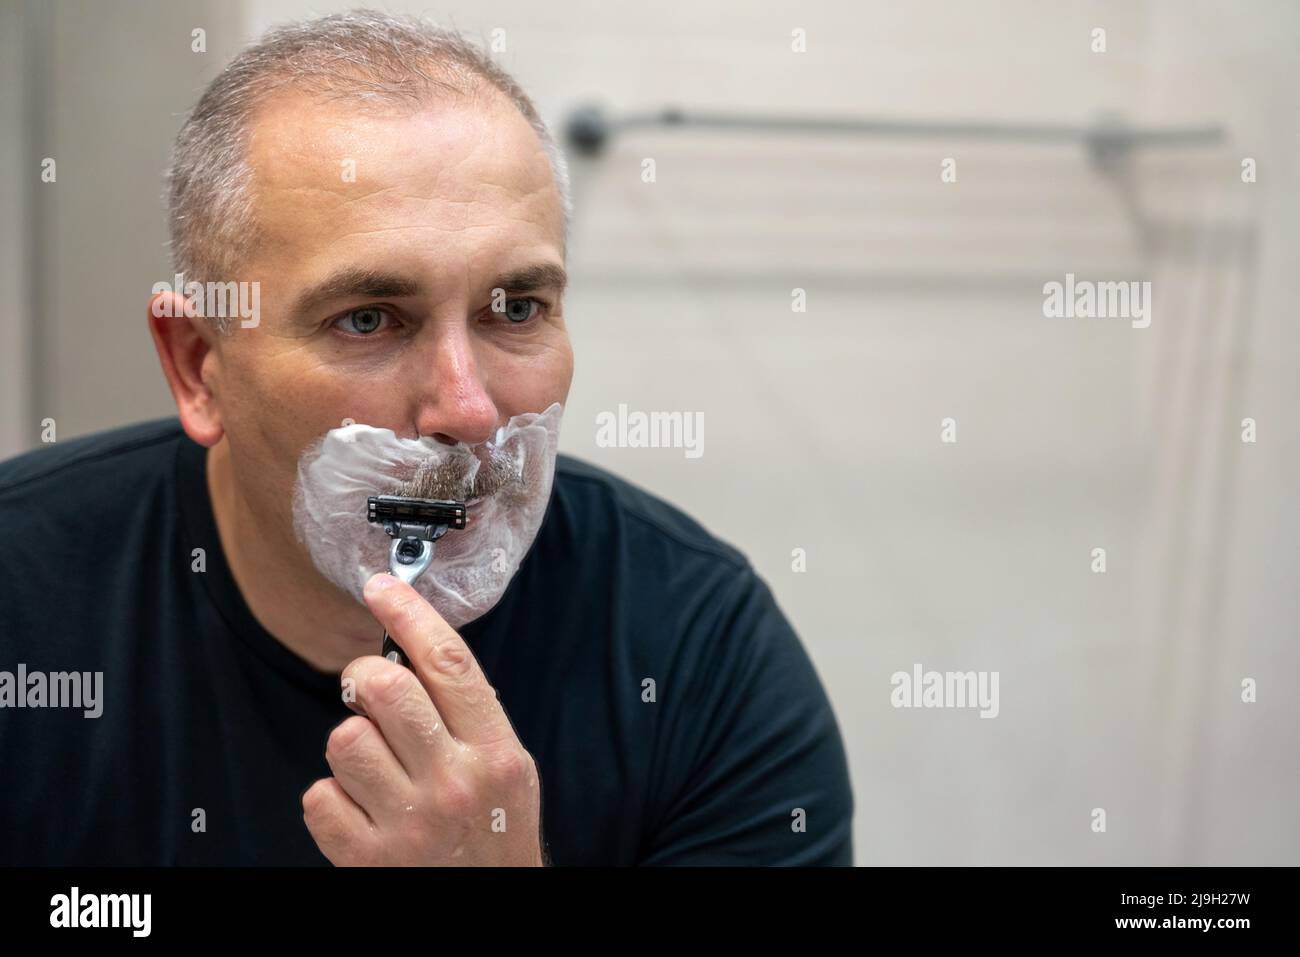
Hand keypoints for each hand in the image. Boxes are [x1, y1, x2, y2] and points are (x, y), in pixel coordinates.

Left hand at [303, 572, 543, 865]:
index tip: (383, 588)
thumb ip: (467, 714)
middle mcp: (454, 784)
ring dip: (352, 742)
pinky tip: (362, 807)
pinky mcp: (366, 859)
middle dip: (365, 677)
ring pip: (344, 738)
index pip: (447, 663)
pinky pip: (318, 795)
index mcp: (496, 754)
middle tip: (370, 688)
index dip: (410, 613)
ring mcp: (408, 824)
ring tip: (376, 764)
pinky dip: (332, 797)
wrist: (492, 907)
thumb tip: (412, 646)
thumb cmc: (496, 834)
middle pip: (386, 688)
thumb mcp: (508, 766)